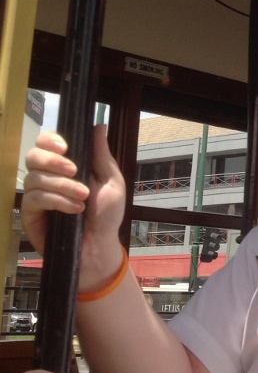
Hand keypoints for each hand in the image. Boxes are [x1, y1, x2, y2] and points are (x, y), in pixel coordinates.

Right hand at [21, 125, 125, 290]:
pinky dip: (57, 201)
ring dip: (62, 185)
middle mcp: (48, 177)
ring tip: (83, 197)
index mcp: (67, 165)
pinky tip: (74, 209)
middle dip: (53, 160)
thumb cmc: (107, 215)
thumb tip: (98, 126)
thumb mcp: (111, 182)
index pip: (46, 143)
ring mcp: (36, 195)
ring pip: (35, 178)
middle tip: (74, 170)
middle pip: (32, 156)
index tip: (65, 146)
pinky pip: (35, 199)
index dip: (50, 140)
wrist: (100, 246)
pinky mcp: (30, 213)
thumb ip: (102, 155)